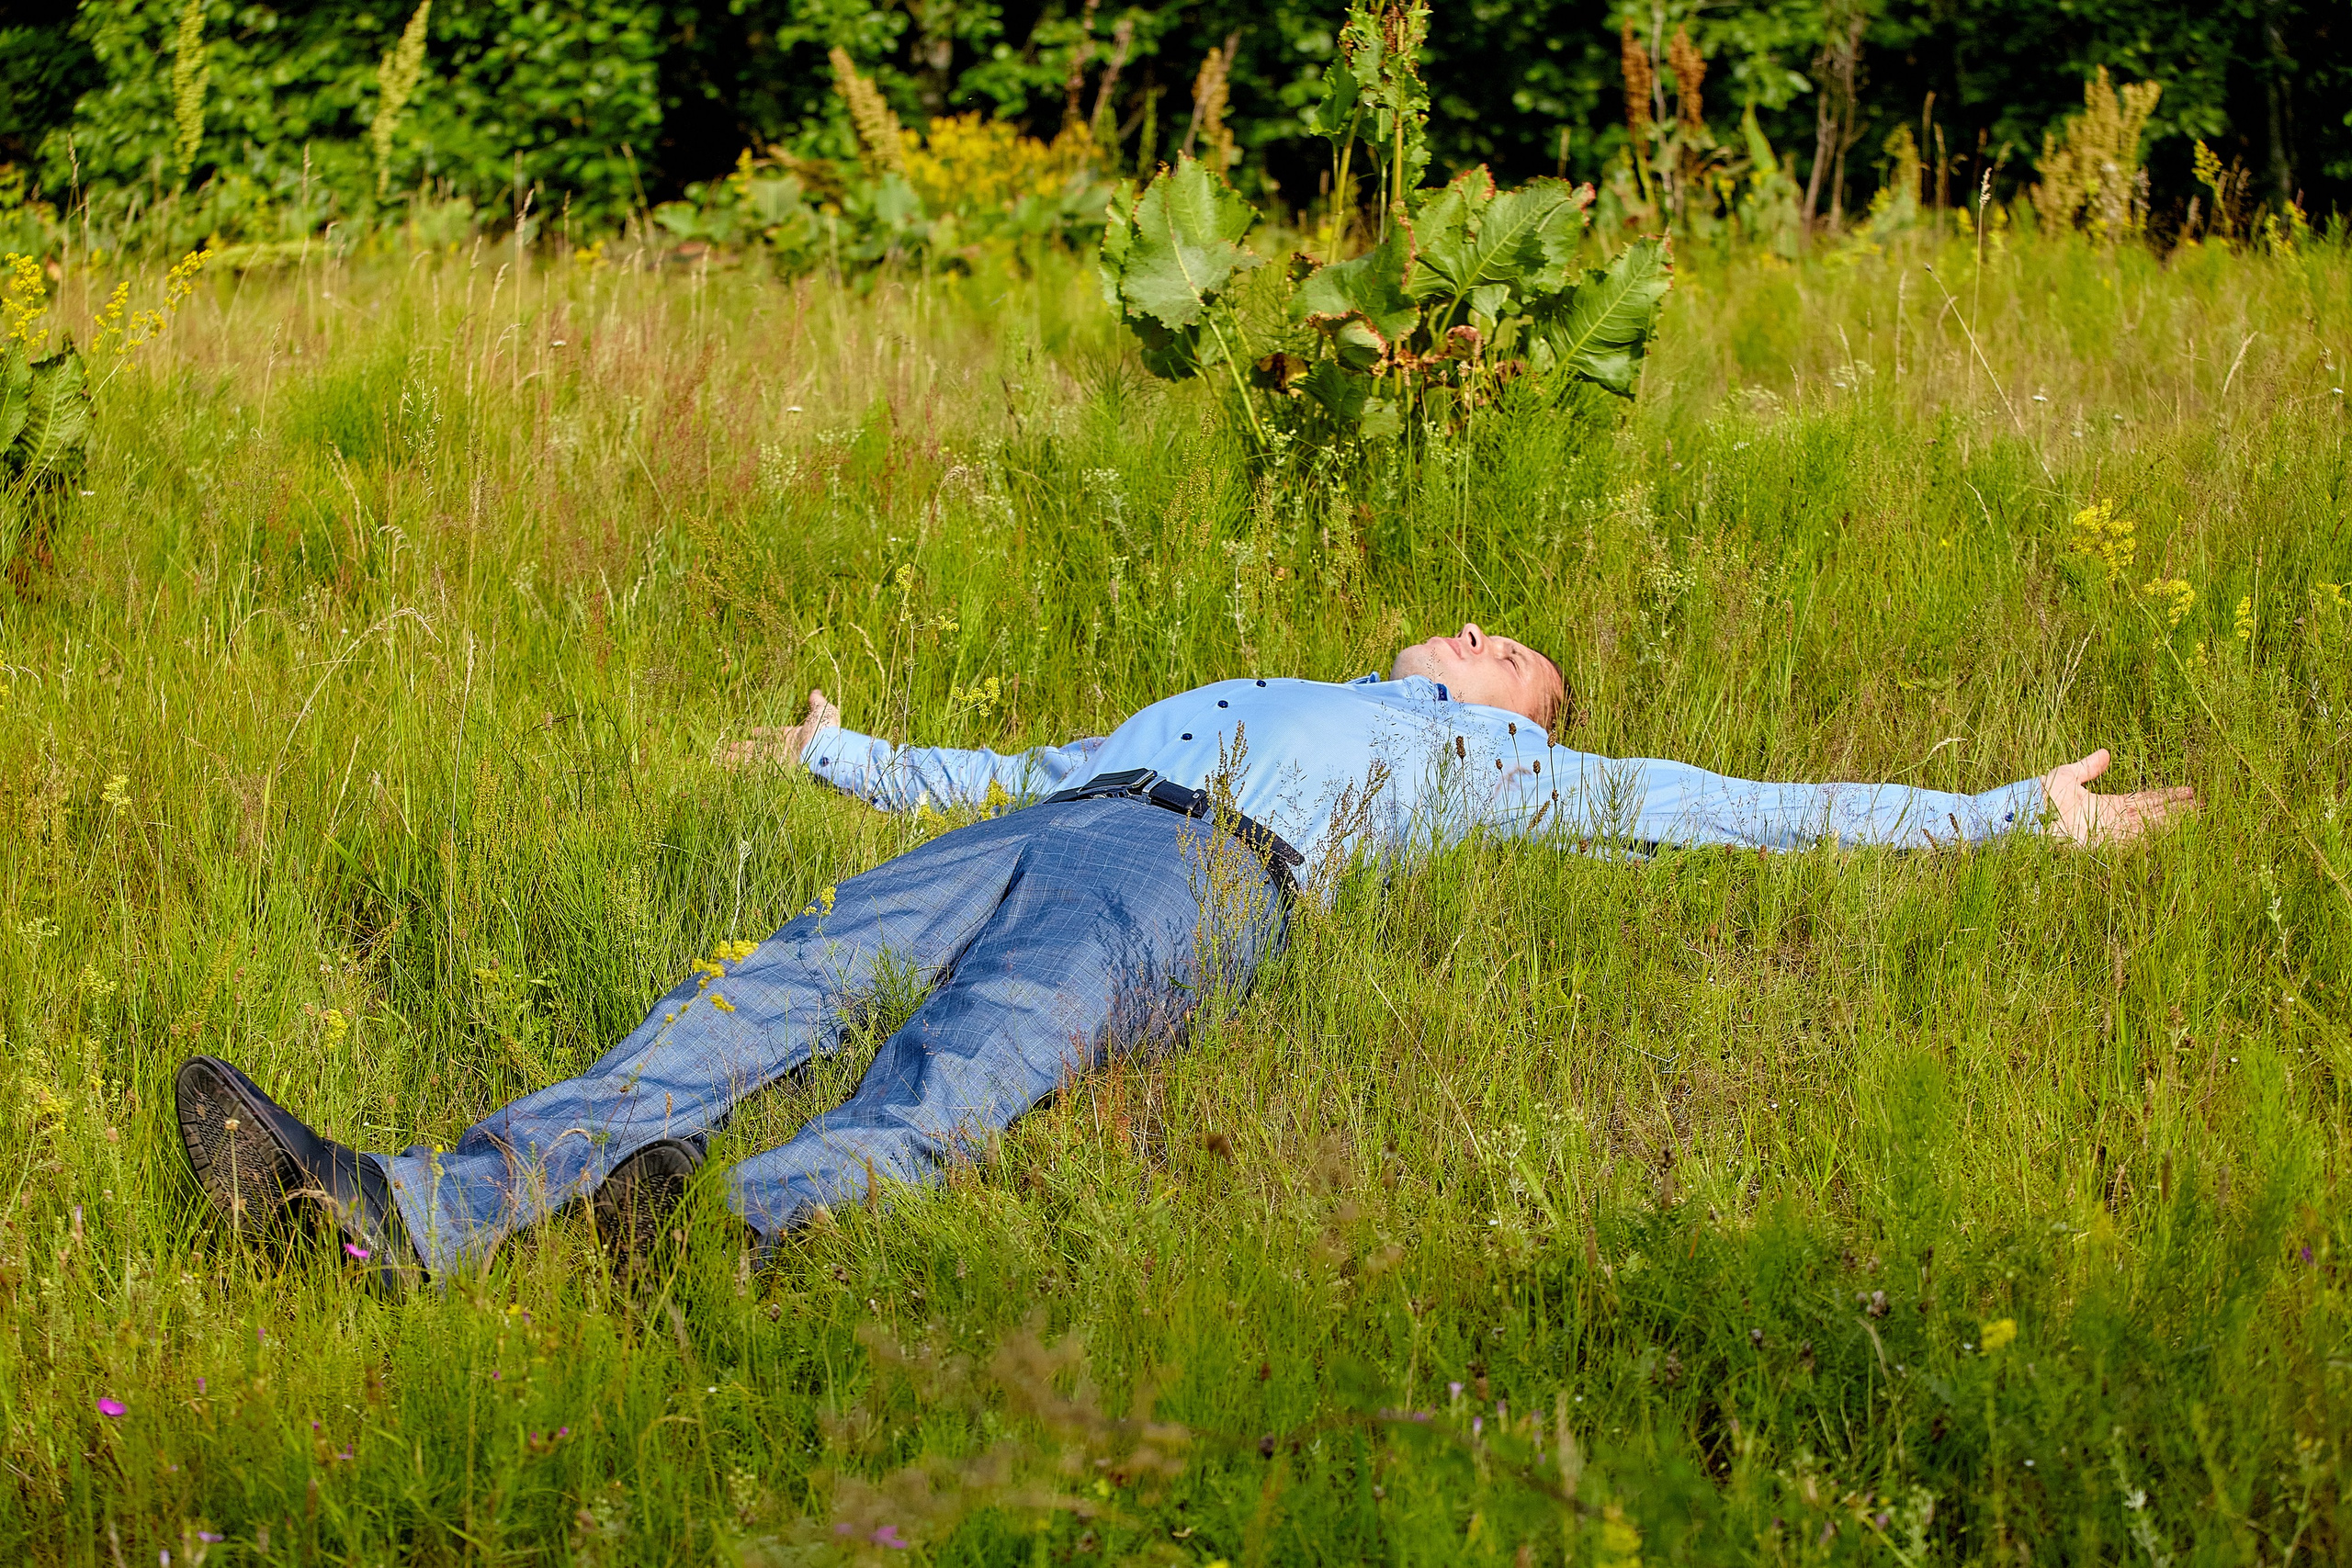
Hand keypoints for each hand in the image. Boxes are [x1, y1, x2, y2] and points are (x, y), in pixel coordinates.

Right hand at [719, 688, 840, 771]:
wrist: (827, 753)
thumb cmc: (825, 732)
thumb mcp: (822, 712)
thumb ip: (817, 703)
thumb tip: (815, 692)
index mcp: (793, 736)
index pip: (773, 734)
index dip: (763, 733)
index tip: (752, 731)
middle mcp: (783, 750)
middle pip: (759, 749)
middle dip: (744, 748)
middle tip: (729, 748)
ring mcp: (777, 761)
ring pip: (752, 760)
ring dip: (735, 759)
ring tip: (719, 759)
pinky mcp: (772, 770)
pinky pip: (751, 770)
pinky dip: (738, 769)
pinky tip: (724, 768)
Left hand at [2040, 748, 2196, 845]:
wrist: (2025, 817)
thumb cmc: (2041, 797)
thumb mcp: (2067, 776)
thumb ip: (2088, 767)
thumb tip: (2107, 753)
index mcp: (2107, 804)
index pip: (2145, 800)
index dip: (2167, 796)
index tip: (2189, 792)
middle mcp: (2114, 820)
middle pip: (2154, 814)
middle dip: (2179, 810)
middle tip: (2204, 806)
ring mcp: (2113, 832)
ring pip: (2152, 826)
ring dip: (2175, 821)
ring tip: (2199, 816)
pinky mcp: (2108, 843)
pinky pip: (2138, 839)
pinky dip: (2157, 835)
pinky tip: (2176, 830)